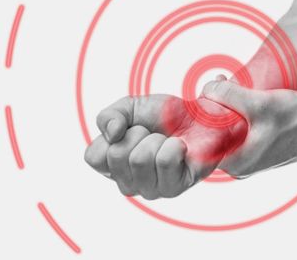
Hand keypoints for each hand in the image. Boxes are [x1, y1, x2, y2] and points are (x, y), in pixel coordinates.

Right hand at [84, 94, 246, 198]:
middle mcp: (128, 182)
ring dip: (158, 139)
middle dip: (139, 133)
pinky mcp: (174, 188)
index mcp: (112, 165)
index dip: (113, 134)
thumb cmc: (165, 116)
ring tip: (168, 141)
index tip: (131, 128)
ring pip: (140, 159)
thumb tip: (112, 133)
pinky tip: (181, 149)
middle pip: (117, 155)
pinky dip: (174, 146)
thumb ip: (109, 116)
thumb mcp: (131, 107)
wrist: (202, 117)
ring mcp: (151, 189)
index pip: (94, 157)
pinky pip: (165, 161)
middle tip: (154, 134)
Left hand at [202, 79, 296, 177]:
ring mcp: (251, 159)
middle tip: (217, 83)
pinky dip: (239, 114)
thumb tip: (206, 88)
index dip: (200, 117)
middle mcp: (241, 166)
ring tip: (227, 84)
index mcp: (237, 163)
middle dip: (214, 108)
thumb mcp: (258, 104)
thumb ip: (229, 96)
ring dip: (227, 108)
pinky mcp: (260, 149)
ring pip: (229, 131)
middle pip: (215, 135)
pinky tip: (242, 96)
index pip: (204, 142)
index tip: (202, 95)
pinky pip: (241, 131)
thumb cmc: (296, 119)